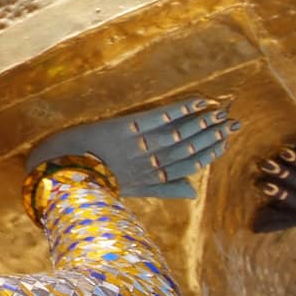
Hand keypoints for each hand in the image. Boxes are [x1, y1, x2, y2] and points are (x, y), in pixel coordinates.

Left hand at [26, 97, 237, 198]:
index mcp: (151, 177)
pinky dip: (179, 110)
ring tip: (219, 112)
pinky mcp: (125, 129)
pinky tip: (195, 102)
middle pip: (187, 148)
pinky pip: (157, 119)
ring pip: (177, 134)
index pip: (188, 165)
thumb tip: (193, 192)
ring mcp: (138, 146)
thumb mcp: (133, 190)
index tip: (226, 143)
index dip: (209, 154)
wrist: (62, 171)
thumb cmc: (96, 179)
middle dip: (211, 136)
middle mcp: (149, 163)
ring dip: (200, 122)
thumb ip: (164, 189)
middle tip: (233, 123)